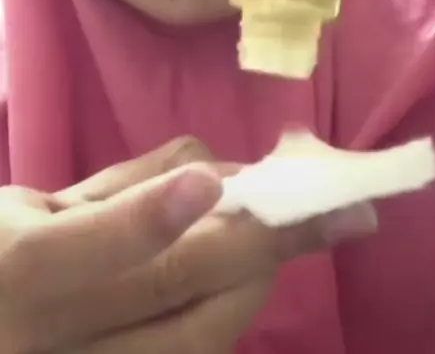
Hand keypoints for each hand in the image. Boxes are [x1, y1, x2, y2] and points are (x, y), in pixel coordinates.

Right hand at [0, 136, 375, 352]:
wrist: (1, 326)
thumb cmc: (7, 252)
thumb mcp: (39, 204)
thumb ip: (125, 187)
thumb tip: (222, 171)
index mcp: (9, 272)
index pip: (64, 254)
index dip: (139, 220)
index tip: (210, 181)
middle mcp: (46, 342)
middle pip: (162, 297)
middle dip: (257, 243)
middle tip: (328, 210)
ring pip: (196, 342)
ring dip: (258, 278)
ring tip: (296, 233)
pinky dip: (234, 312)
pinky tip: (248, 277)